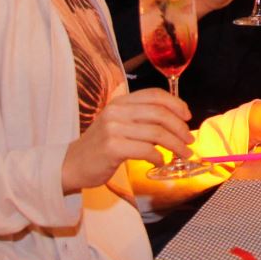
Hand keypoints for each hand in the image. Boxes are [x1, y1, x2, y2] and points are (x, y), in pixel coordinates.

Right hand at [61, 89, 192, 192]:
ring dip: (175, 145)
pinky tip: (161, 161)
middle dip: (180, 128)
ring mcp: (113, 129)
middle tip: (189, 141)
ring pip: (156, 133)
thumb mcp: (118, 124)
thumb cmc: (100, 147)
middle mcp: (117, 112)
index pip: (155, 95)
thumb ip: (141, 119)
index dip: (176, 104)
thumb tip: (175, 123)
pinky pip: (146, 150)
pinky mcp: (112, 148)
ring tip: (183, 153)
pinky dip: (158, 157)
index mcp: (120, 102)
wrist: (71, 165)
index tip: (187, 116)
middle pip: (160, 114)